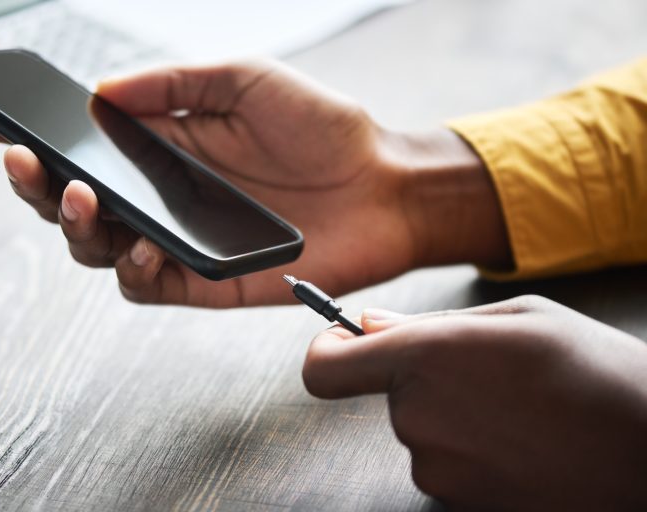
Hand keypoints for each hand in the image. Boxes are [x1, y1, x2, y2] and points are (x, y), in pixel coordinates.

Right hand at [0, 60, 509, 306]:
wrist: (382, 185)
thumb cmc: (322, 128)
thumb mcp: (245, 80)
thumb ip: (173, 85)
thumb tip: (99, 90)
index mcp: (164, 145)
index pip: (82, 145)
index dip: (31, 135)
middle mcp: (163, 194)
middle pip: (75, 202)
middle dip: (35, 185)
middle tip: (25, 163)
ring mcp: (179, 239)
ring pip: (98, 248)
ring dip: (76, 228)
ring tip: (82, 199)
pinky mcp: (204, 279)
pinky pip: (146, 285)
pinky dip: (131, 270)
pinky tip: (140, 247)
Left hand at [303, 295, 646, 509]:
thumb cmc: (594, 370)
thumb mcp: (516, 317)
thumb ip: (427, 323)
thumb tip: (367, 324)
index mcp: (423, 359)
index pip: (325, 368)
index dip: (325, 351)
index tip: (338, 341)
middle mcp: (418, 419)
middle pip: (392, 396)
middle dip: (427, 381)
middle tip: (489, 373)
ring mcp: (438, 470)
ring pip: (424, 432)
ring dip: (456, 418)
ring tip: (520, 410)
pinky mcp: (462, 506)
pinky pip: (450, 466)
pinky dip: (474, 452)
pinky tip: (523, 442)